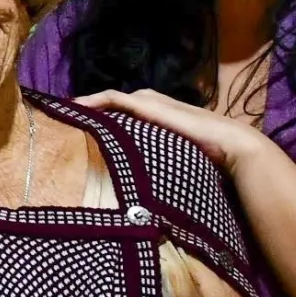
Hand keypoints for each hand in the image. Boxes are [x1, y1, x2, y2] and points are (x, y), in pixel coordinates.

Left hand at [75, 88, 270, 173]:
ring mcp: (148, 103)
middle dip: (89, 109)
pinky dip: (93, 101)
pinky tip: (75, 105)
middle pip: (113, 105)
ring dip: (87, 103)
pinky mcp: (147, 104)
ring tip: (64, 109)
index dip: (101, 118)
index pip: (123, 114)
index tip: (79, 128)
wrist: (231, 146)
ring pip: (110, 100)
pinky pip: (112, 99)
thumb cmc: (209, 158)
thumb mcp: (176, 160)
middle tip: (64, 116)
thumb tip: (148, 197)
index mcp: (157, 119)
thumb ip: (160, 166)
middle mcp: (151, 106)